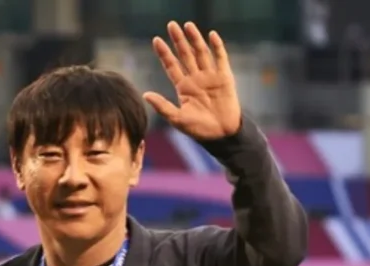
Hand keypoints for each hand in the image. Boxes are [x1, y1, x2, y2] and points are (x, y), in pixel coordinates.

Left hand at [144, 22, 241, 139]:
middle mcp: (196, 79)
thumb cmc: (199, 130)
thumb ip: (162, 106)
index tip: (156, 40)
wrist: (222, 135)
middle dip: (178, 40)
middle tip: (171, 25)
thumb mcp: (177, 119)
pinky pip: (220, 58)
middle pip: (185, 55)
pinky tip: (211, 34)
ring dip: (194, 39)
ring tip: (188, 25)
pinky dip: (217, 46)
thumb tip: (144, 94)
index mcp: (183, 87)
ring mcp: (210, 77)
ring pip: (201, 53)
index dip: (164, 53)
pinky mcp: (224, 78)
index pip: (171, 66)